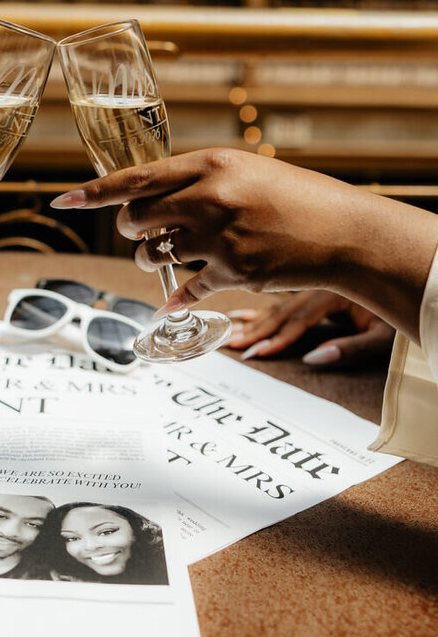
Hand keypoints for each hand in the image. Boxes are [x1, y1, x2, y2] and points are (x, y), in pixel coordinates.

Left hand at [51, 148, 437, 343]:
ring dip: (148, 259)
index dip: (94, 192)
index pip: (136, 178)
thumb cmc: (293, 198)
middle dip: (131, 229)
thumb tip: (148, 198)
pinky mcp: (231, 273)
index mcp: (211, 164)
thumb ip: (197, 181)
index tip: (63, 200)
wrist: (343, 232)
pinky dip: (177, 296)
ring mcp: (219, 237)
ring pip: (150, 255)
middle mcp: (209, 197)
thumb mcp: (244, 172)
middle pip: (134, 219)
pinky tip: (176, 300)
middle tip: (146, 231)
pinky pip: (183, 289)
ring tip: (168, 254)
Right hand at [225, 290, 394, 367]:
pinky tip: (241, 312)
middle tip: (232, 345)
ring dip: (252, 320)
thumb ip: (348, 348)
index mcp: (331, 293)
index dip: (276, 339)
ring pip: (276, 304)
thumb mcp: (380, 334)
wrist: (407, 277)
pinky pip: (279, 299)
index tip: (255, 352)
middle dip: (256, 330)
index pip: (297, 321)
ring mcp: (311, 285)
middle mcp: (316, 286)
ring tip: (229, 332)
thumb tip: (313, 360)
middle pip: (280, 311)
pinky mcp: (310, 287)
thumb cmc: (397, 307)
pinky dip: (258, 308)